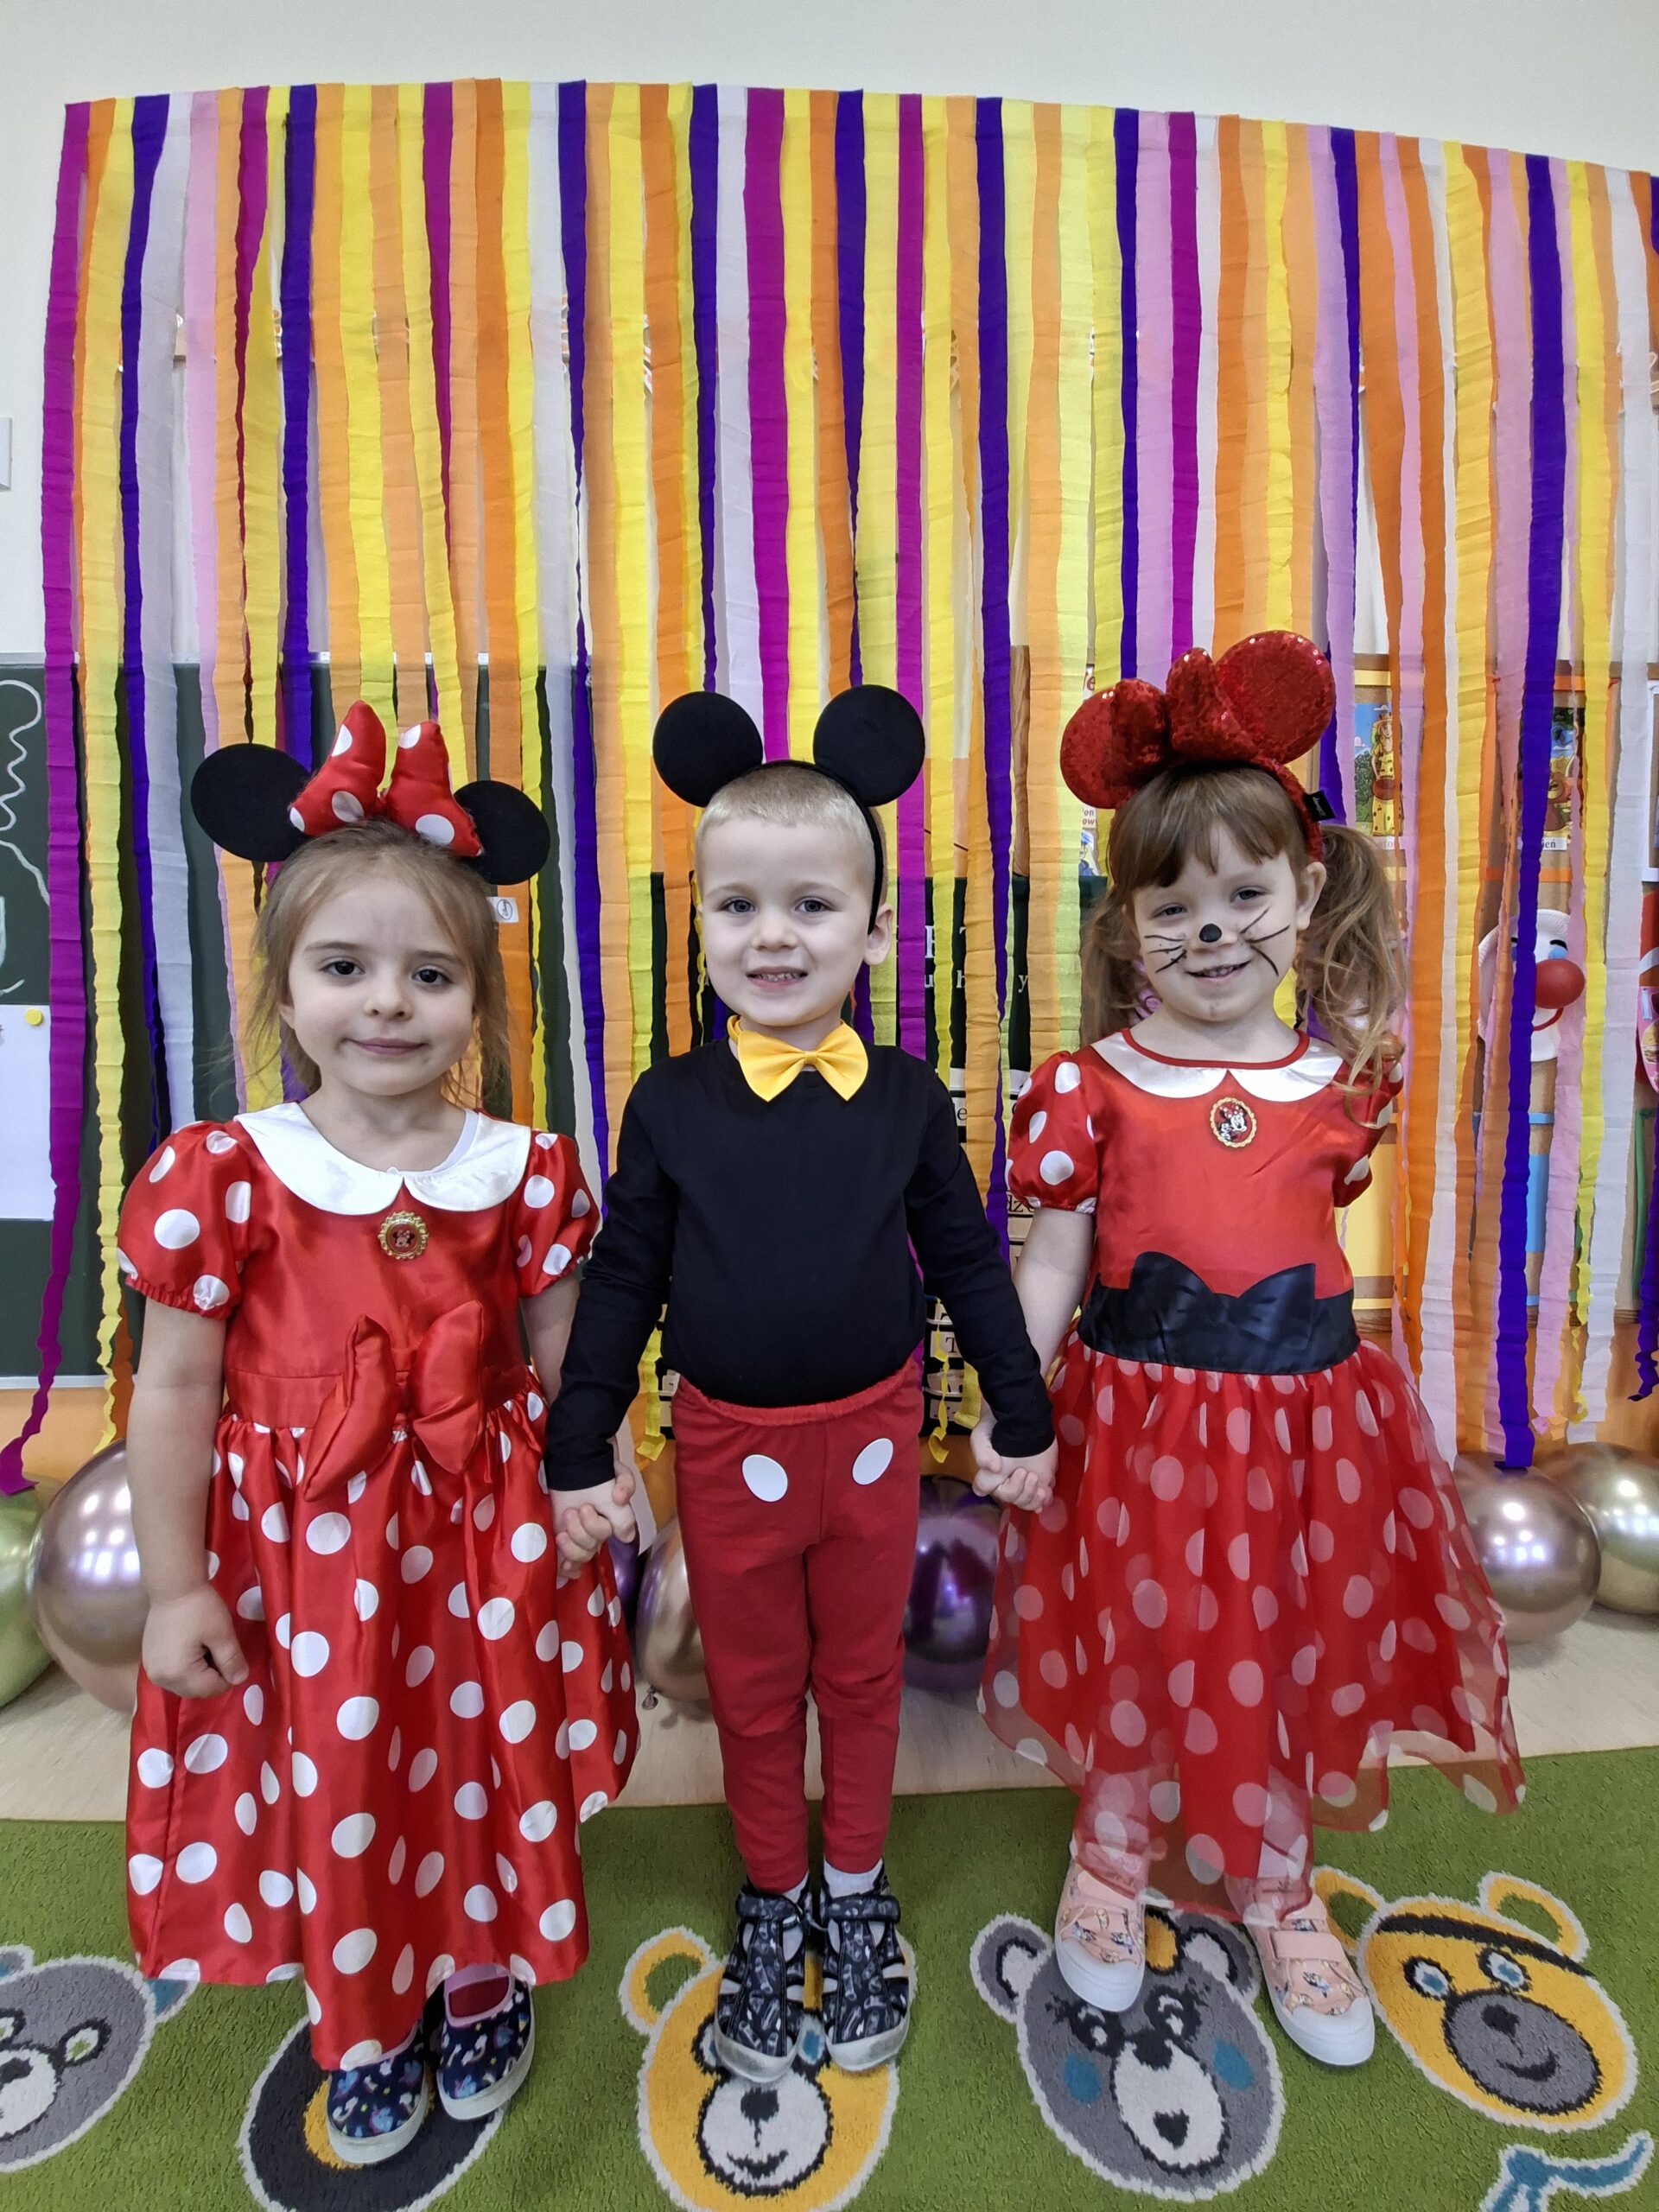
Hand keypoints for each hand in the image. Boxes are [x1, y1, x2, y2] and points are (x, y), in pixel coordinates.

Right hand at [141, 1585, 247, 1699]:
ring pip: (184, 1684)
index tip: (234, 1658)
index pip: (210, 1689)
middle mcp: (160, 1678)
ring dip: (200, 1673)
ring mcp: (151, 1670)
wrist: (173, 1586)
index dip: (228, 1677)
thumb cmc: (200, 1608)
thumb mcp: (222, 1634)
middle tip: (220, 1651)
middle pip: (195, 1690)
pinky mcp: (148, 1660)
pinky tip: (192, 1647)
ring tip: (207, 1648)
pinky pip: (173, 1674)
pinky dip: (186, 1667)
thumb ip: (231, 1660)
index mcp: (178, 1674)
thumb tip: (240, 1680)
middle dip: (212, 1677)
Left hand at [555, 1467, 637, 1570]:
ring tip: (567, 1517)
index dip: (595, 1526)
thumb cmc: (598, 1472)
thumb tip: (624, 1517)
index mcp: (614, 1522)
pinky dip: (568, 1568)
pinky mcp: (567, 1539)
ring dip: (572, 1541)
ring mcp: (581, 1538)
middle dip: (581, 1528)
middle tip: (577, 1508)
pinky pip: (570, 1562)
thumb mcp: (617, 1477)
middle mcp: (599, 1534)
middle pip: (593, 1546)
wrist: (575, 1466)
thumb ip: (626, 1489)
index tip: (585, 1509)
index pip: (607, 1534)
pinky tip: (563, 1568)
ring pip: (582, 1555)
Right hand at [971, 1416, 1058, 1513]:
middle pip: (1010, 1499)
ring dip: (1032, 1497)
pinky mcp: (1041, 1479)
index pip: (985, 1489)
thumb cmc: (997, 1425)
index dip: (992, 1487)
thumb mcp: (982, 1434)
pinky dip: (1045, 1500)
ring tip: (1036, 1482)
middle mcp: (1006, 1482)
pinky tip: (1045, 1491)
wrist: (1024, 1415)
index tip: (1002, 1474)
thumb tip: (994, 1468)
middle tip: (1025, 1472)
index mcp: (989, 1475)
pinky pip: (1043, 1500)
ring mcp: (1025, 1482)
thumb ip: (982, 1452)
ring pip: (1027, 1502)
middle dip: (1018, 1491)